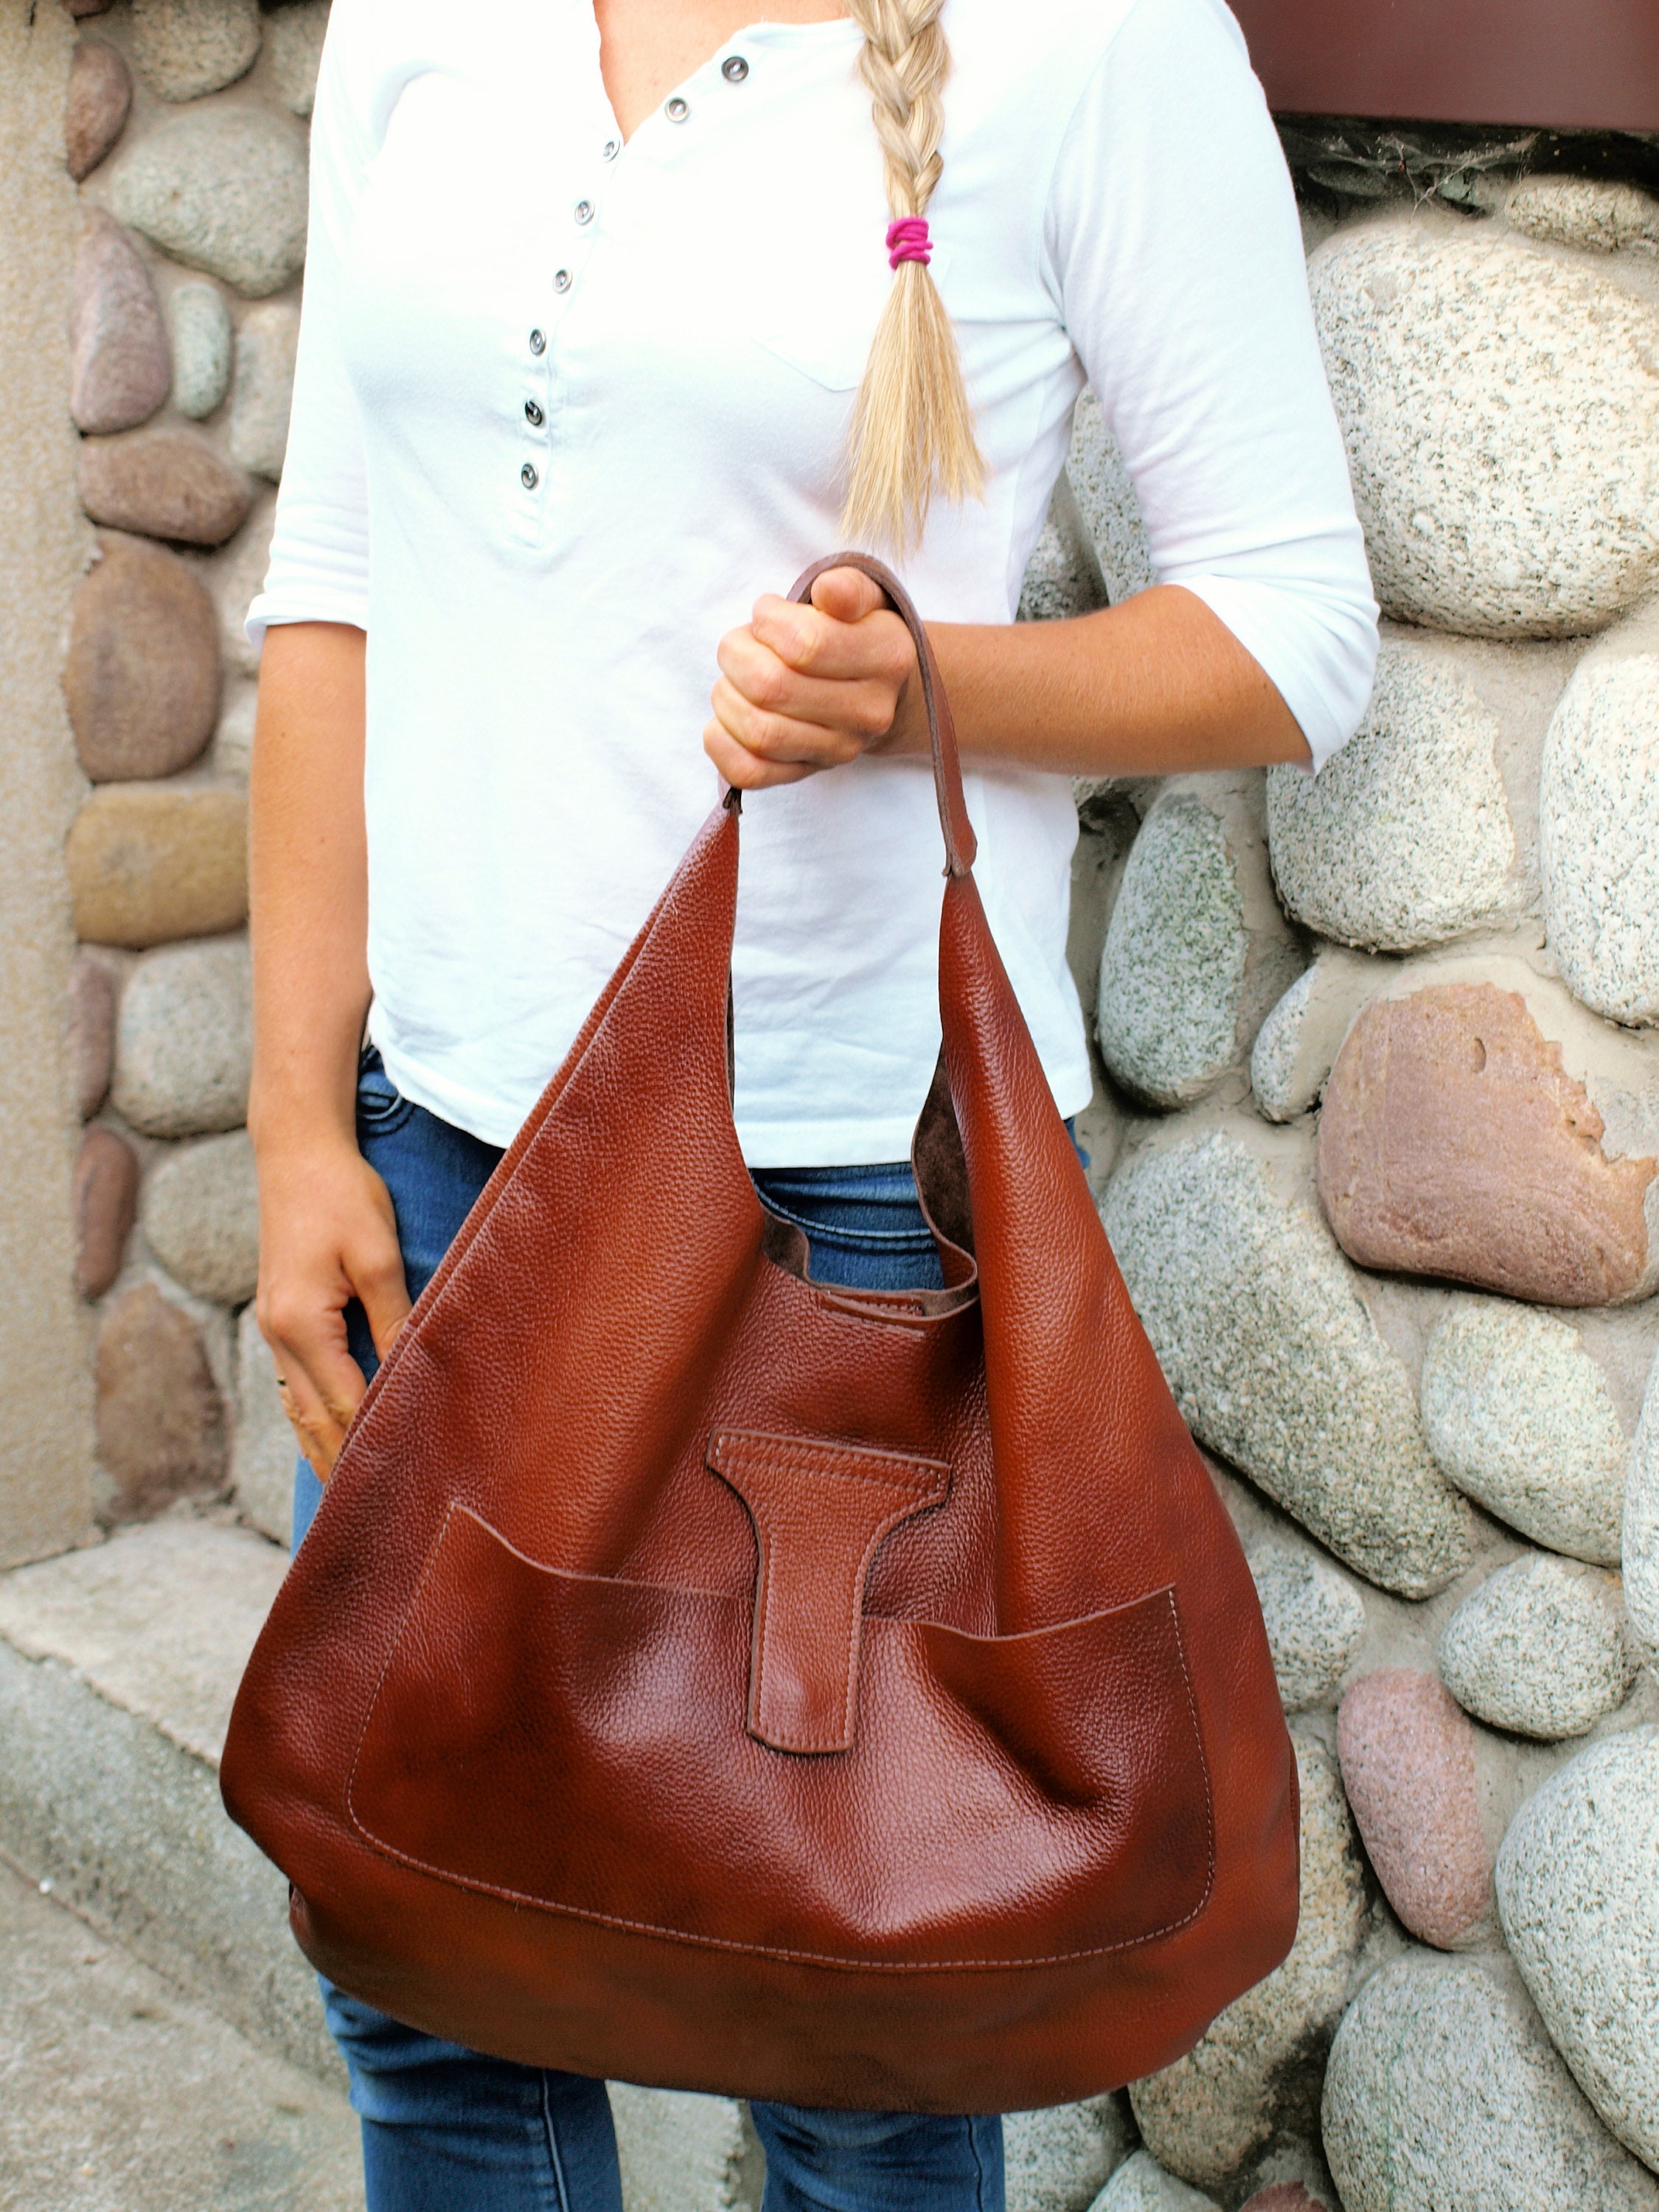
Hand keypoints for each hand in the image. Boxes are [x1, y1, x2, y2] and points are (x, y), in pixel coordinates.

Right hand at [253, 1130, 411, 1477]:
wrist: (296, 1150)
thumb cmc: (343, 1195)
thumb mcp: (376, 1255)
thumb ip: (395, 1317)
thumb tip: (414, 1370)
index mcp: (300, 1323)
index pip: (344, 1403)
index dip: (375, 1441)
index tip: (408, 1478)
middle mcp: (277, 1334)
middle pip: (314, 1420)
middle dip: (344, 1465)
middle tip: (377, 1513)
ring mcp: (273, 1328)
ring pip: (298, 1408)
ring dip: (323, 1449)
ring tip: (352, 1496)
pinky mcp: (280, 1316)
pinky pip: (294, 1384)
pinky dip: (312, 1418)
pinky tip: (328, 1439)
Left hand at [704, 566, 922, 789]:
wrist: (885, 692)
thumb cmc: (859, 633)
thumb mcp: (866, 598)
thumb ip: (848, 587)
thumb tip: (828, 590)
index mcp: (887, 656)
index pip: (806, 644)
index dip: (767, 622)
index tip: (766, 614)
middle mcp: (869, 711)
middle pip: (772, 688)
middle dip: (737, 655)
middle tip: (740, 644)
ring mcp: (839, 749)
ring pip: (758, 731)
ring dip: (726, 695)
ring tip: (734, 677)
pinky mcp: (808, 772)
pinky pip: (749, 772)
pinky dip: (721, 743)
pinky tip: (723, 718)